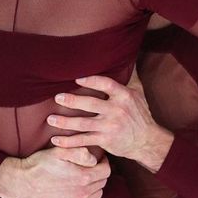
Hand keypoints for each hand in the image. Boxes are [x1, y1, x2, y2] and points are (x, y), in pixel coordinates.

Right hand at [0, 147, 108, 197]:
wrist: (22, 184)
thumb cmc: (40, 165)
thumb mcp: (59, 151)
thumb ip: (80, 152)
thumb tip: (95, 159)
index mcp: (83, 177)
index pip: (106, 170)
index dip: (104, 162)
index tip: (99, 159)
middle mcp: (81, 194)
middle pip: (102, 182)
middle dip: (99, 173)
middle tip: (92, 167)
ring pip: (97, 195)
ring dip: (95, 186)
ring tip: (85, 178)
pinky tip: (81, 191)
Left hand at [48, 71, 173, 171]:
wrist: (147, 140)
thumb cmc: (140, 113)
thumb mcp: (138, 92)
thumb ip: (131, 75)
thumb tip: (128, 55)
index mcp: (124, 96)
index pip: (106, 85)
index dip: (92, 81)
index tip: (77, 78)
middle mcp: (117, 110)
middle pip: (90, 104)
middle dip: (72, 101)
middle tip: (57, 97)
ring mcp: (110, 127)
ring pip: (83, 124)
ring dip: (65, 122)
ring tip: (50, 119)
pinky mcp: (105, 141)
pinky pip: (84, 141)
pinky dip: (69, 142)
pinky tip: (56, 141)